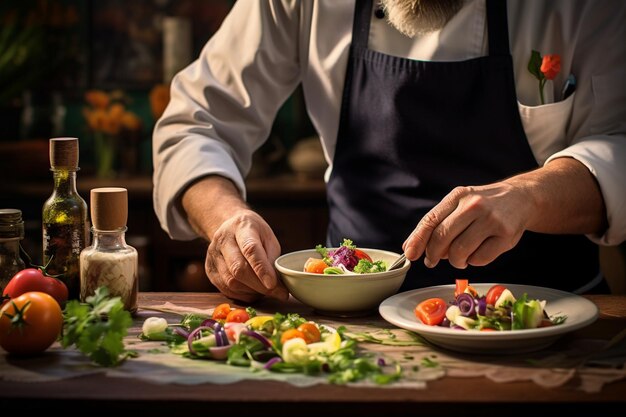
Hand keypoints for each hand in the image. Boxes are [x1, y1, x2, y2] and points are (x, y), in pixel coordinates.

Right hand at [205, 209, 288, 302]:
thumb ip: (273, 258)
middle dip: (259, 285)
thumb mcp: (268, 238)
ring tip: (266, 290)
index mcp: (242, 227)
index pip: (250, 249)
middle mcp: (223, 239)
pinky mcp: (210, 270)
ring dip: (252, 291)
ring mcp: (213, 255)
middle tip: (277, 293)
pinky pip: (226, 289)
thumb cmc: (254, 234)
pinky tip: (253, 291)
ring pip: (231, 282)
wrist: (230, 228)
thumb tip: (276, 284)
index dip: (262, 269)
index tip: (273, 284)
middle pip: (238, 268)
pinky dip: (243, 295)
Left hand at [402, 182, 532, 268]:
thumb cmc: (484, 204)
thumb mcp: (459, 203)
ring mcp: (492, 220)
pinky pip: (480, 259)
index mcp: (458, 196)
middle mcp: (474, 206)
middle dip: (433, 254)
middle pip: (442, 238)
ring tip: (459, 256)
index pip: (431, 220)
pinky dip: (473, 261)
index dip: (418, 240)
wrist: (521, 198)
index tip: (410, 254)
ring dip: (455, 260)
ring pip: (460, 252)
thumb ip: (436, 222)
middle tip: (432, 260)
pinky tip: (476, 253)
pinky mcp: (506, 236)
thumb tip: (410, 246)